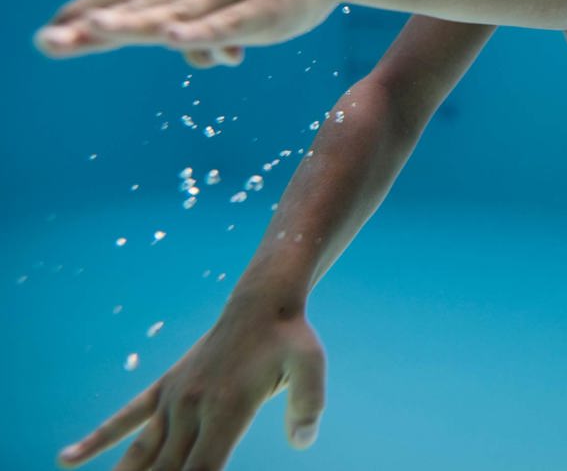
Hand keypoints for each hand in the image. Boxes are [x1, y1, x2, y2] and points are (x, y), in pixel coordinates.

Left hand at [35, 0, 343, 61]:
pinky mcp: (256, 12)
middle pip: (132, 7)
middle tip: (45, 44)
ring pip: (171, 15)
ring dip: (132, 24)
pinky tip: (176, 40)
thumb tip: (194, 57)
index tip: (44, 38)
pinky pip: (223, 24)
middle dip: (88, 27)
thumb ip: (201, 31)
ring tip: (95, 31)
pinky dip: (199, 32)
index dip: (78, 14)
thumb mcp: (223, 5)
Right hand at [57, 309, 325, 470]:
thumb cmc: (291, 337)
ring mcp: (173, 399)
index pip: (202, 470)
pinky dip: (96, 440)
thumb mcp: (311, 366)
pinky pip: (125, 418)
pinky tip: (66, 460)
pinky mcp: (165, 387)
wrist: (263, 301)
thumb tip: (304, 441)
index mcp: (226, 410)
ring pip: (139, 453)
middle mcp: (192, 408)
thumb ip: (308, 405)